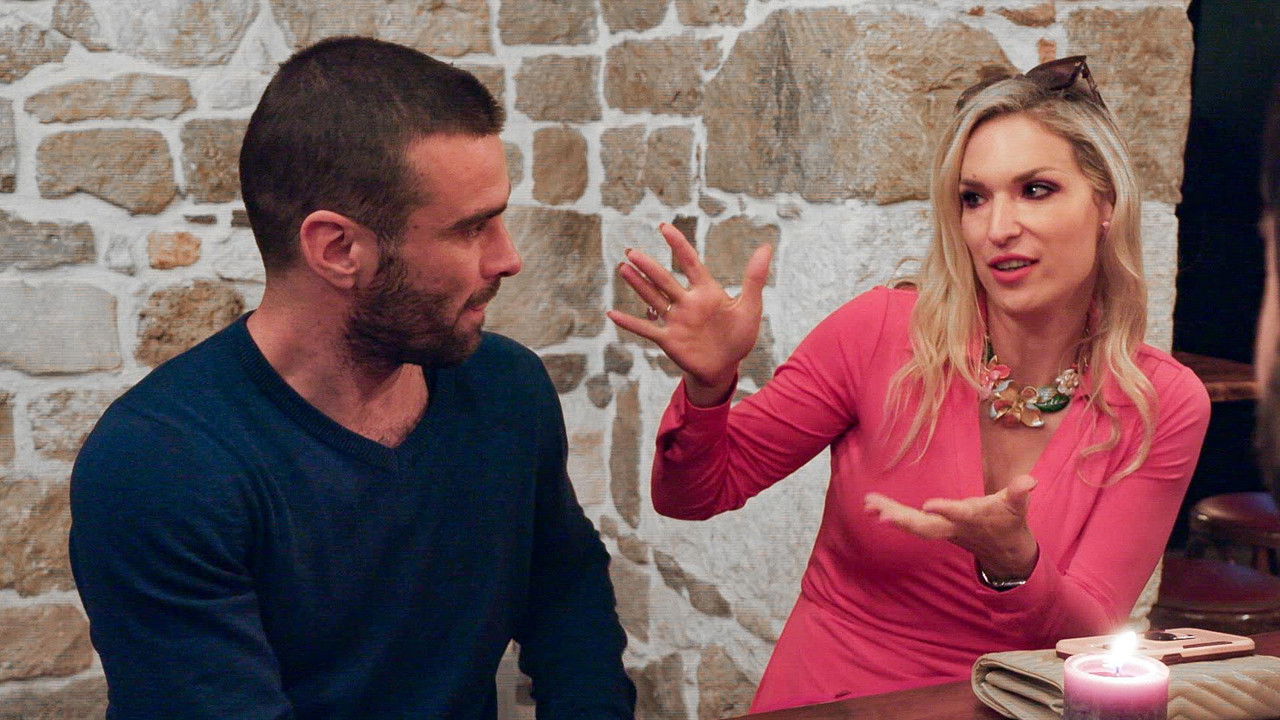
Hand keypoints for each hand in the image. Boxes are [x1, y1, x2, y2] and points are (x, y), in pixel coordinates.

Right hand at [606, 223, 772, 405]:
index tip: (664, 227)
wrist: (726, 367)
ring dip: (638, 284)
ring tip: (623, 267)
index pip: (690, 262)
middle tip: (632, 251)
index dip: (678, 245)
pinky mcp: (668, 339)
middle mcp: (687, 302)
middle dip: (649, 266)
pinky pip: (645, 329)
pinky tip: (612, 314)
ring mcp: (675, 320)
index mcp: (706, 291)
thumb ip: (754, 278)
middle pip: (664, 279)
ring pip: (653, 298)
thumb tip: (767, 246)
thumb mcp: (750, 307)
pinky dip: (629, 322)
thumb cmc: (739, 337)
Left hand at [864, 474, 1039, 578]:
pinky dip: (890, 515)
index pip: (959, 514)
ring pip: (914, 526)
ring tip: (868, 504)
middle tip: (879, 512)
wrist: (1004, 551)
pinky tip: (870, 507)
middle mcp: (954, 527)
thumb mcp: (1018, 506)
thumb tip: (1030, 480)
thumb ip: (1020, 493)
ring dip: (891, 515)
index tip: (929, 504)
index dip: (946, 510)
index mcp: (974, 518)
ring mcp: (942, 530)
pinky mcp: (934, 528)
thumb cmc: (1010, 520)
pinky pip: (909, 524)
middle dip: (903, 520)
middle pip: (926, 527)